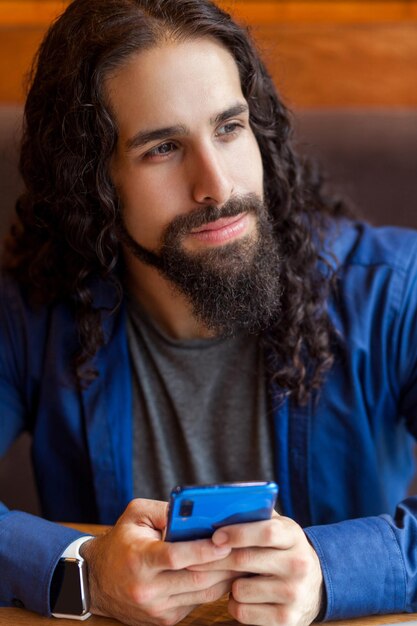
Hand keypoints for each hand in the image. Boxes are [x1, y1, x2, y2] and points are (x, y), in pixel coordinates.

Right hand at [81, 498, 234, 625]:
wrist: (96, 581)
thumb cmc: (120, 541)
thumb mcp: (135, 515)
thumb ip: (164, 509)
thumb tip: (196, 510)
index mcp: (139, 559)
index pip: (177, 557)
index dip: (204, 550)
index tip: (226, 541)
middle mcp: (147, 588)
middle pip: (196, 579)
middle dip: (225, 564)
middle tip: (247, 549)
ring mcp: (157, 608)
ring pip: (202, 595)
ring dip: (225, 578)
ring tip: (243, 560)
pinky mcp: (164, 620)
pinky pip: (196, 604)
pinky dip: (213, 588)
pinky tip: (225, 574)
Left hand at [190, 514, 322, 625]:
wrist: (314, 588)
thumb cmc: (283, 551)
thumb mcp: (278, 529)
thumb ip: (255, 516)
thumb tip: (220, 508)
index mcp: (294, 536)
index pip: (266, 532)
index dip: (237, 533)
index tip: (215, 536)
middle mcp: (298, 564)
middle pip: (245, 560)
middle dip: (215, 560)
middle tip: (193, 560)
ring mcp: (294, 594)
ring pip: (240, 589)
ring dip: (228, 585)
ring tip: (237, 579)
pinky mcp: (286, 620)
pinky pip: (243, 611)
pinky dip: (235, 604)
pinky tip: (244, 596)